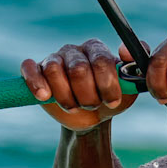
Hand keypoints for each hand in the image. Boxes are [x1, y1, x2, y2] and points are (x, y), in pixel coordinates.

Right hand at [21, 41, 138, 133]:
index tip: (111, 101)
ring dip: (66, 96)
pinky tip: (44, 96)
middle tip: (91, 105)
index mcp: (96, 49)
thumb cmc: (111, 99)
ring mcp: (54, 59)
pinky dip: (35, 82)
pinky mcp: (37, 71)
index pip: (101, 61)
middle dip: (87, 95)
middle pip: (78, 69)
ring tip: (74, 106)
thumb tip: (124, 50)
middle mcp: (75, 51)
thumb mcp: (130, 86)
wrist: (92, 118)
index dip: (106, 85)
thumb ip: (137, 63)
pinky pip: (29, 68)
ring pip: (54, 70)